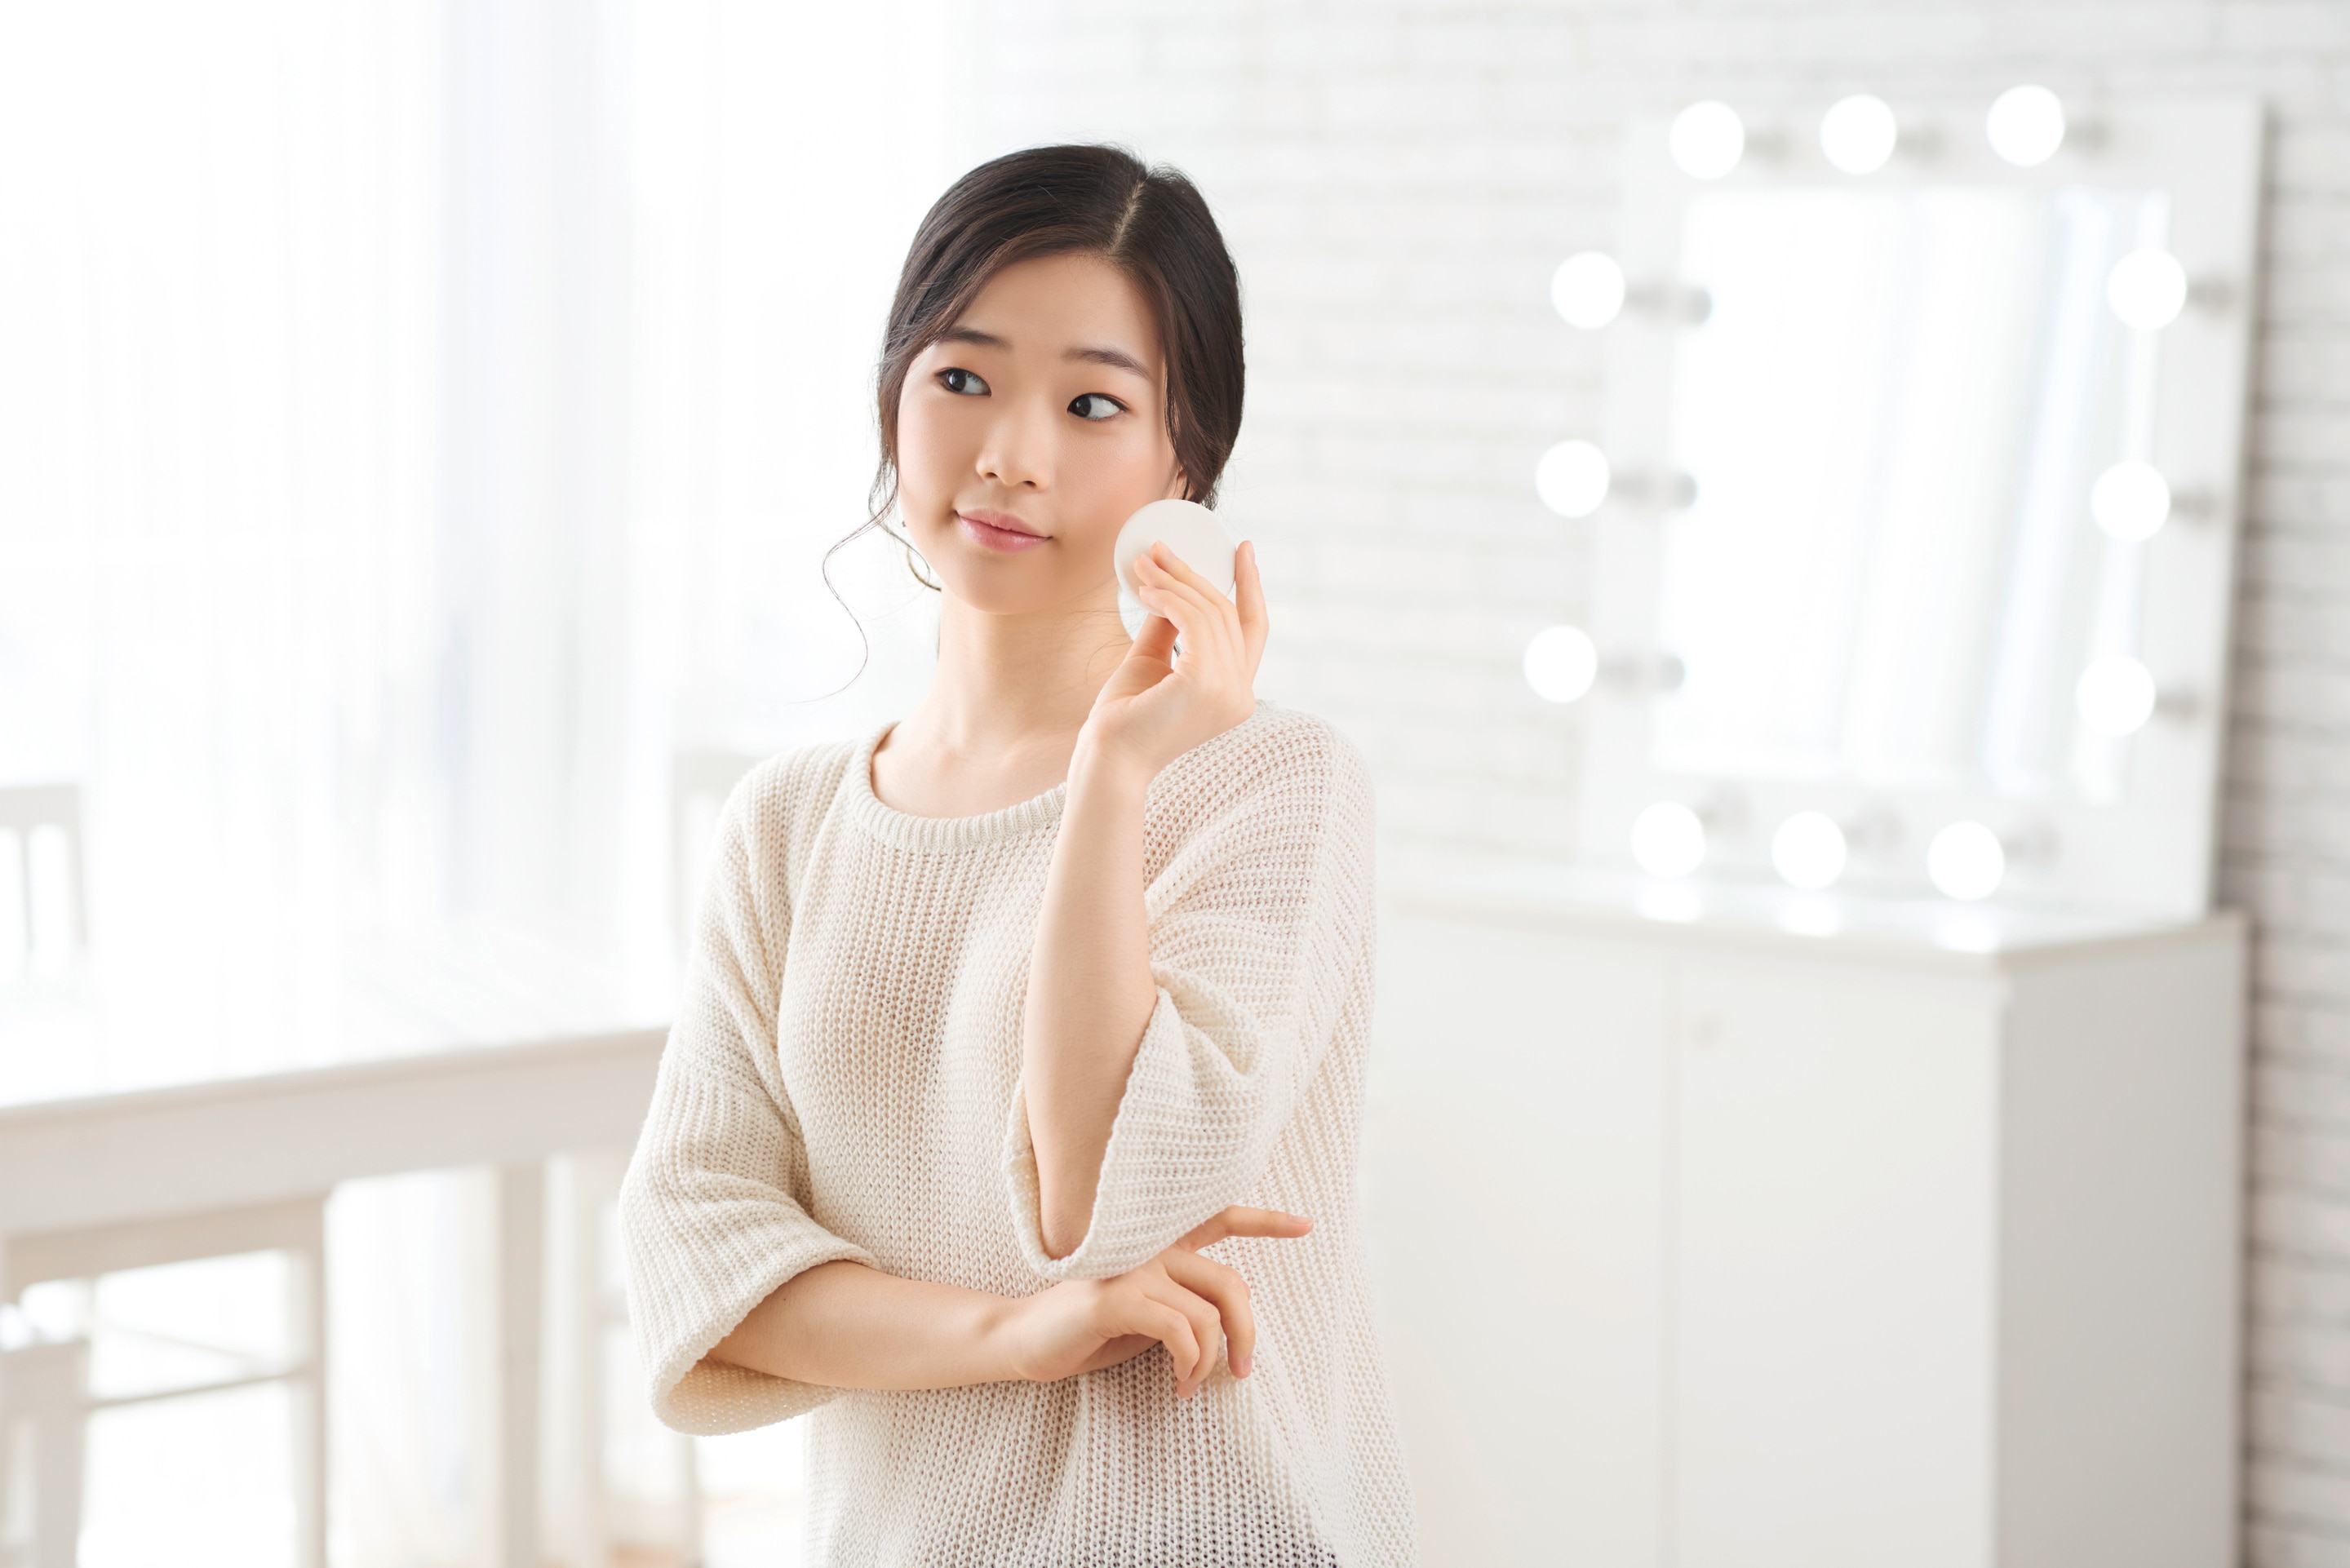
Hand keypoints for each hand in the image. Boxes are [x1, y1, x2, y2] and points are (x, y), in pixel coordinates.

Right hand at [996, 1205, 1311, 1396]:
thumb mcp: (1150, 1317)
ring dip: (1208, 1362)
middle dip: (1248, 1334)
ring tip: (1190, 1385)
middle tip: (1242, 1372)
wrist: (1028, 1342)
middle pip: (1231, 1284)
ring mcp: (1134, 1268)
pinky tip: (1178, 1382)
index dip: (1265, 1221)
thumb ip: (1185, 1306)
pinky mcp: (1117, 1297)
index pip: (1220, 1219)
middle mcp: (1152, 1247)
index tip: (1306, 1225)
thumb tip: (1232, 1324)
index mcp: (1161, 1246)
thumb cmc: (1091, 1332)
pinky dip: (1190, 1363)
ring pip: (1209, 1315)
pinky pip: (1181, 1330)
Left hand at [1078, 538, 1268, 780]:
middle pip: (1229, 614)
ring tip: (1143, 567)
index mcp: (1235, 694)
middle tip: (1162, 550)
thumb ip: (1169, 628)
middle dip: (1194, 575)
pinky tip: (1146, 589)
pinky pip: (1194, 622)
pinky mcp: (1206, 683)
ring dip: (1174, 582)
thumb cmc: (1126, 719)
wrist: (1109, 757)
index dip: (1251, 588)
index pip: (1255, 630)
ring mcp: (1228, 691)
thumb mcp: (1152, 662)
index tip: (1243, 551)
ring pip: (1210, 613)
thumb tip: (1170, 587)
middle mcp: (1241, 695)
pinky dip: (1169, 598)